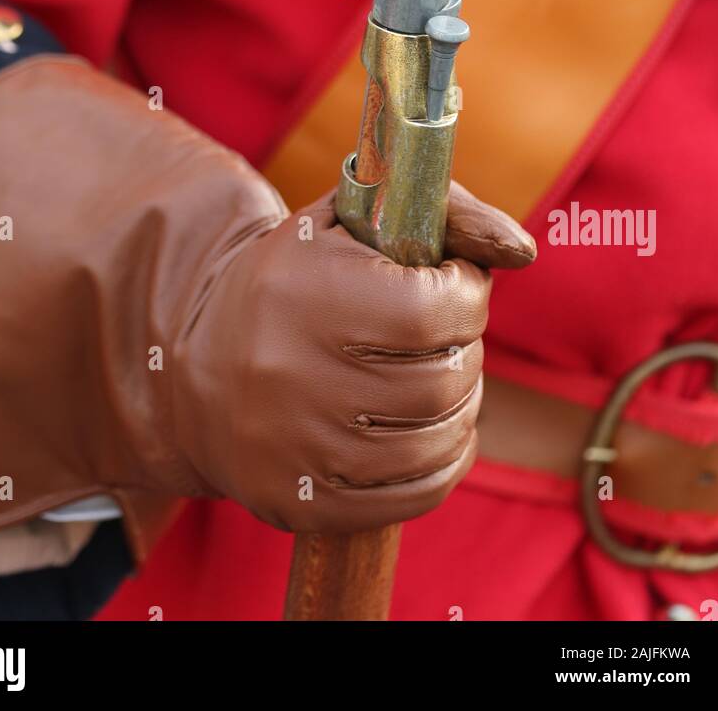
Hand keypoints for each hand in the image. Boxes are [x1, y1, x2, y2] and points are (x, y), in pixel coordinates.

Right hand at [173, 184, 534, 532]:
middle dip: (462, 348)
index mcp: (307, 292)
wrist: (191, 369)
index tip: (450, 284)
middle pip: (445, 377)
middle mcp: (295, 374)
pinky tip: (426, 426)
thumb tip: (526, 249)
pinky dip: (445, 458)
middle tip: (440, 332)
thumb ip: (447, 214)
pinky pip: (421, 492)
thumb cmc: (296, 280)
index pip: (436, 308)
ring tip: (434, 376)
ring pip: (441, 437)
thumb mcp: (353, 220)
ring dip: (460, 403)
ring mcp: (300, 449)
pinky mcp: (306, 504)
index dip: (466, 294)